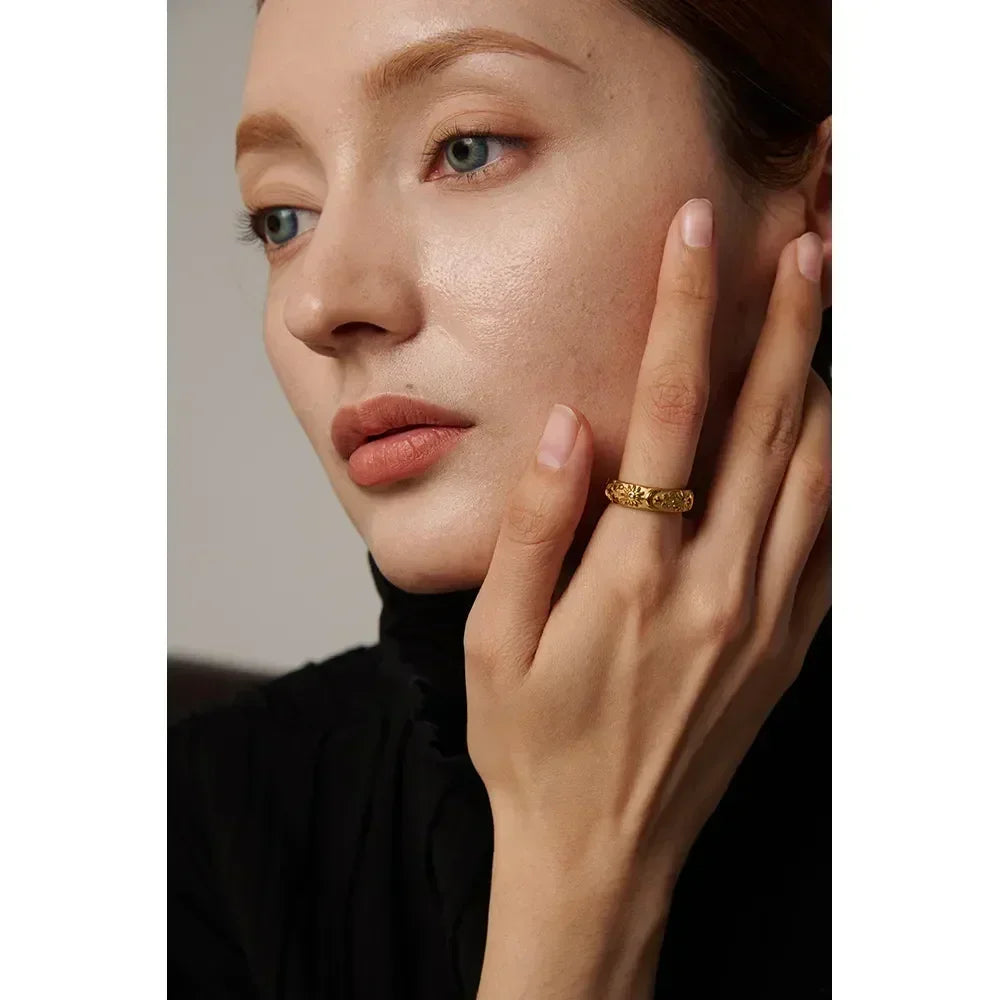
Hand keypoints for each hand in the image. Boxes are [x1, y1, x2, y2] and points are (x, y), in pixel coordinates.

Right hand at [463, 198, 830, 907]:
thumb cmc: (533, 747)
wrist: (601, 855)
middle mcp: (715, 587)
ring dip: (826, 383)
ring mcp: (765, 617)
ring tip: (831, 312)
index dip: (683, 312)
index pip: (668, 411)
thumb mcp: (495, 643)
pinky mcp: (788, 645)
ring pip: (820, 474)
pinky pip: (836, 539)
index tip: (697, 235)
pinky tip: (840, 423)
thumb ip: (535, 530)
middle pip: (766, 425)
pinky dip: (845, 468)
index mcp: (633, 579)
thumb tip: (567, 430)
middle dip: (787, 321)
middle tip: (807, 242)